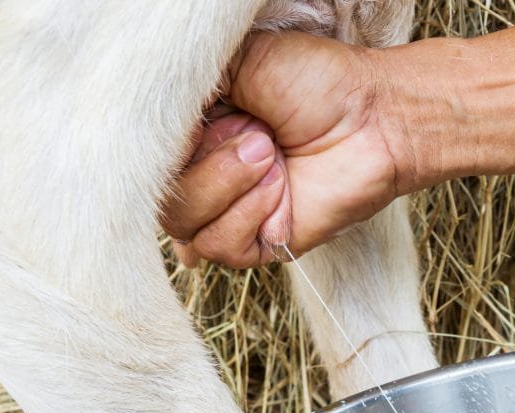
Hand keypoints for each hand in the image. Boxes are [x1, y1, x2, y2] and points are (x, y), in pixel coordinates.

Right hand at [162, 31, 410, 266]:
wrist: (374, 115)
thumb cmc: (317, 83)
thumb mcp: (239, 62)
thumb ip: (187, 88)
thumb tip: (148, 124)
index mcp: (192, 134)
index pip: (141, 160)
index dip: (158, 148)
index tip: (202, 120)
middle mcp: (204, 176)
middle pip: (157, 197)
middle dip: (204, 163)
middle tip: (257, 135)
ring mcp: (230, 212)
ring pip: (184, 225)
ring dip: (227, 186)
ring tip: (272, 155)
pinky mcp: (259, 244)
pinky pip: (221, 247)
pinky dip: (247, 214)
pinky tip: (280, 188)